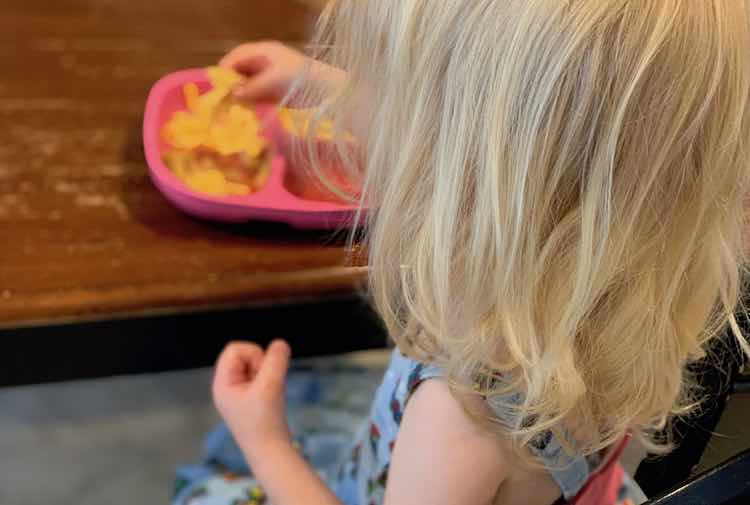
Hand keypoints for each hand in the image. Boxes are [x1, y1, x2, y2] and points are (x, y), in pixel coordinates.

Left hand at [212, 340, 292, 461]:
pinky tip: (274, 396)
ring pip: (254, 366)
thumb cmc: (265, 423)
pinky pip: (260, 377)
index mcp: (222, 384)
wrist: (271, 453)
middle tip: (268, 383)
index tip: (264, 372)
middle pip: (244, 355)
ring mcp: (239, 393)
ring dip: (267, 373)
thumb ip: (275, 361)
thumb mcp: (270, 387)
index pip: (234, 349)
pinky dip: (270, 381)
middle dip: (261, 363)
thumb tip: (280, 343)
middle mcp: (227, 387)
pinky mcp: (251, 399)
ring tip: (271, 392)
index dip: (253, 353)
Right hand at [219, 40, 343, 102]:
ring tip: (228, 112)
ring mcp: (267, 79)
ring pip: (244, 87)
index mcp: (262, 52)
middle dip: (228, 86)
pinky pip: (254, 98)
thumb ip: (254, 86)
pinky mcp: (272, 94)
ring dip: (237, 98)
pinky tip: (243, 116)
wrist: (328, 92)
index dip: (223, 71)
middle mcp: (262, 63)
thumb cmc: (303, 79)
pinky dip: (248, 106)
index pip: (235, 57)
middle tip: (219, 103)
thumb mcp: (276, 79)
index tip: (215, 88)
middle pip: (237, 72)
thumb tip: (233, 94)